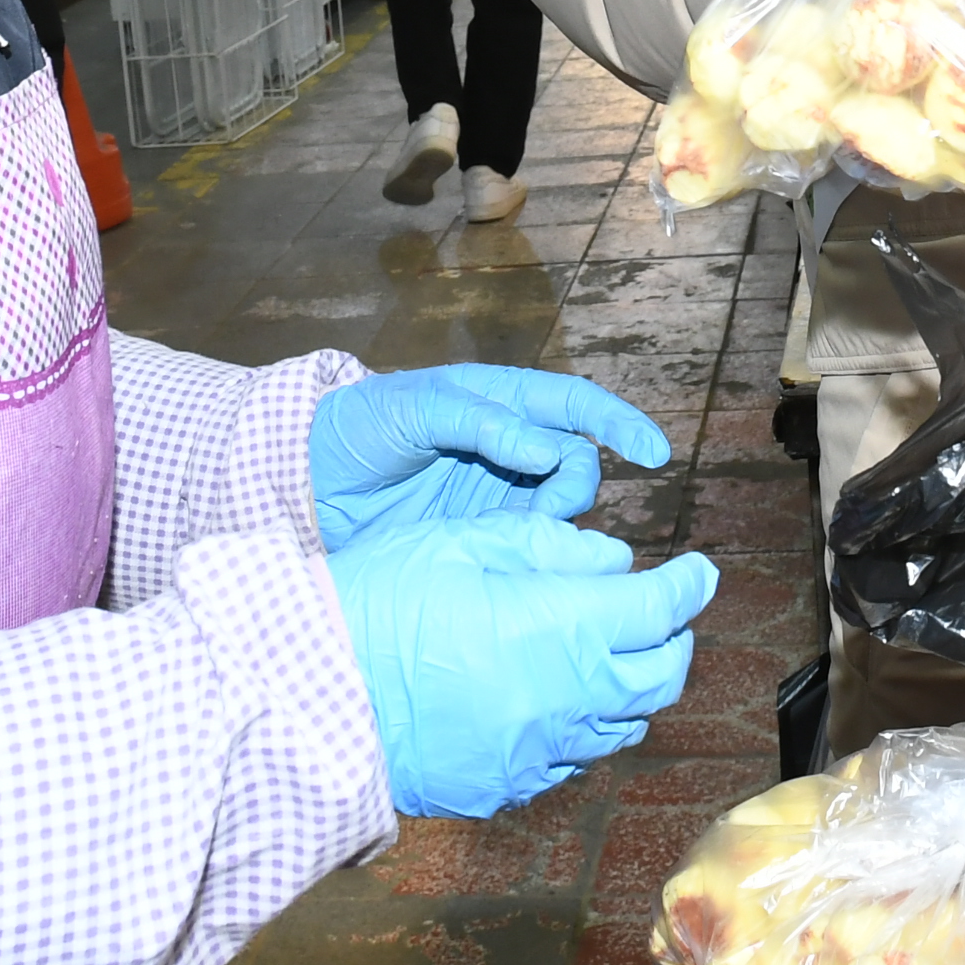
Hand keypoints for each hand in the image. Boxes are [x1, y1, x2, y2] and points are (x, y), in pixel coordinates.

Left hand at [309, 365, 670, 550]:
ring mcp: (497, 495)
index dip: (621, 424)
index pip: (577, 406)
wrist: (309, 484)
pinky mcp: (481, 540)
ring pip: (559, 512)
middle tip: (545, 507)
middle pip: (577, 465)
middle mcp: (510, 449)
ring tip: (512, 535)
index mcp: (501, 402)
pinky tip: (505, 562)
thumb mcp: (415, 409)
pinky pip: (528, 549)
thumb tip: (549, 450)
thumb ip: (482, 423)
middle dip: (575, 485)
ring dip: (554, 525)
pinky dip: (532, 556)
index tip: (655, 455)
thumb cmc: (361, 426)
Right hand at [328, 516, 713, 815]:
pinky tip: (554, 700)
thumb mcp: (461, 542)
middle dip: (672, 639)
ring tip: (608, 655)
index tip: (697, 571)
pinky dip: (583, 726)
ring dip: (631, 686)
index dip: (689, 585)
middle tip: (660, 613)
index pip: (662, 607)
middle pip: (661, 676)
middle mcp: (569, 697)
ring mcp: (541, 751)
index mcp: (564, 626)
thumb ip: (547, 546)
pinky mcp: (509, 786)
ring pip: (625, 724)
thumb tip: (611, 561)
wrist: (309, 698)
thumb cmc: (377, 603)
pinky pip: (572, 759)